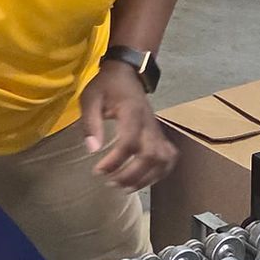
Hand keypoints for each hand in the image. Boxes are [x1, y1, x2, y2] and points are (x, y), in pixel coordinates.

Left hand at [80, 61, 176, 189]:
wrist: (126, 72)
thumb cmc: (106, 86)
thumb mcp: (90, 98)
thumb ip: (90, 122)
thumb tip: (92, 149)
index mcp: (132, 112)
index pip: (130, 141)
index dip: (115, 160)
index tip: (98, 170)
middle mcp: (149, 123)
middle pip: (150, 155)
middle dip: (131, 175)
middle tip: (110, 183)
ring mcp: (158, 130)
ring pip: (163, 160)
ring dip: (146, 178)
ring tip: (125, 187)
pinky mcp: (161, 135)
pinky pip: (169, 158)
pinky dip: (160, 173)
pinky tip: (144, 180)